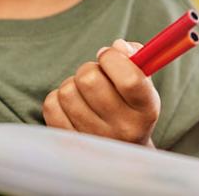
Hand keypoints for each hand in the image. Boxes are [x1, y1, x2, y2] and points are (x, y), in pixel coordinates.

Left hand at [42, 39, 160, 146]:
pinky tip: (73, 105)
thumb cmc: (130, 104)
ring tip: (85, 94)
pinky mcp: (70, 143)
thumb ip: (135, 56)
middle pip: (89, 80)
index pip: (128, 79)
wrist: (122, 151)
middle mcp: (123, 129)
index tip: (108, 55)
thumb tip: (117, 47)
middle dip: (89, 69)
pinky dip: (58, 99)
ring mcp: (95, 139)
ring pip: (67, 91)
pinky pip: (51, 105)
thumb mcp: (142, 81)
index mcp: (146, 110)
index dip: (113, 58)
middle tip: (96, 76)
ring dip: (73, 85)